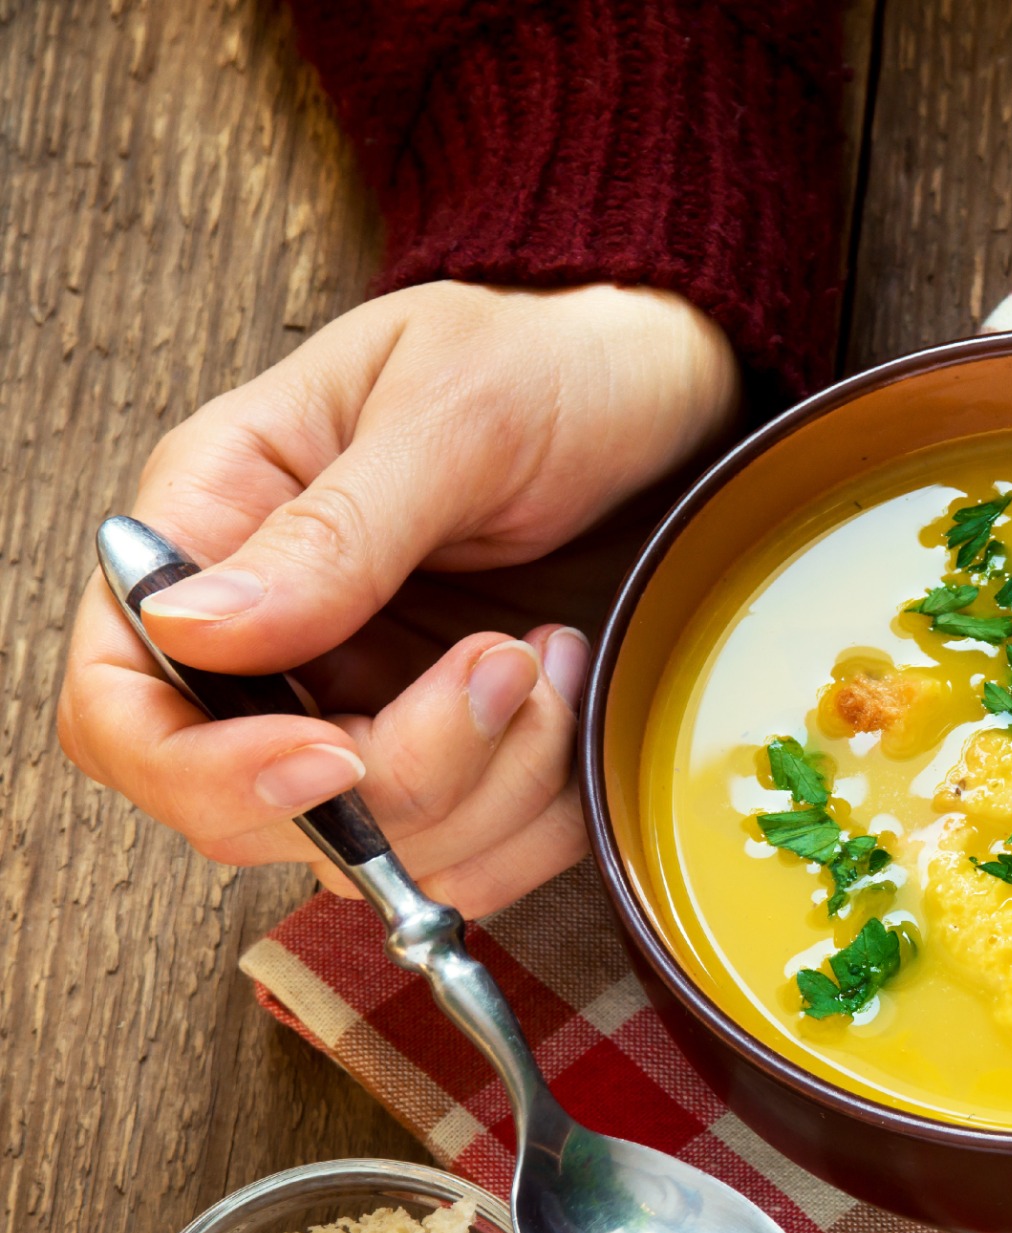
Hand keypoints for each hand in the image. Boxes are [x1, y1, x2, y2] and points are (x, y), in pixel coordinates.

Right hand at [57, 281, 739, 915]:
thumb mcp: (451, 414)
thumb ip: (332, 532)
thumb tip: (191, 628)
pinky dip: (541, 809)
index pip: (121, 706)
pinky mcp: (456, 750)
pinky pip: (474, 855)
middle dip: (406, 774)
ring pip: (379, 850)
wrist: (653, 381)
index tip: (340, 756)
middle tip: (510, 660)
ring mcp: (361, 704)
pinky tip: (575, 697)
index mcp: (216, 526)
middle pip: (259, 810)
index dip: (204, 770)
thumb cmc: (543, 360)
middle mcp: (269, 638)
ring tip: (555, 655)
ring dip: (496, 785)